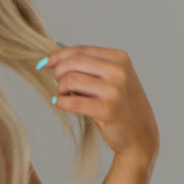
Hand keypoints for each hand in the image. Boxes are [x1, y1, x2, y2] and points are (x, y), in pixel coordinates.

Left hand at [43, 45, 158, 172]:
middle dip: (58, 72)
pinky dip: (61, 102)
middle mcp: (119, 72)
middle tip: (56, 83)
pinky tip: (60, 103)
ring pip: (71, 80)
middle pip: (74, 62)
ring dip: (60, 88)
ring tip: (62, 95)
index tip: (44, 63)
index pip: (81, 50)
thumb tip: (57, 55)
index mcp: (119, 59)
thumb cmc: (120, 104)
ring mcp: (114, 91)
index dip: (58, 56)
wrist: (139, 133)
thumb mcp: (113, 78)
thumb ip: (91, 65)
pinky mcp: (107, 111)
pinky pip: (73, 102)